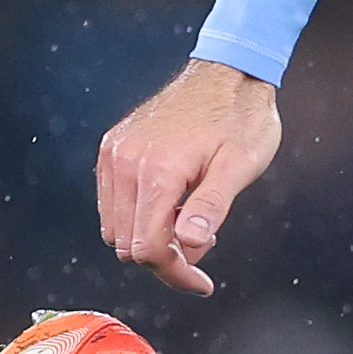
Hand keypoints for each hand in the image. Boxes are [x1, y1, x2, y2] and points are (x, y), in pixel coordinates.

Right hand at [97, 61, 283, 294]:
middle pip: (127, 243)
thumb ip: (211, 208)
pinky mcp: (113, 147)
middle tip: (203, 241)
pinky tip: (171, 203)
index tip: (201, 282)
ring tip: (189, 219)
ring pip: (115, 227)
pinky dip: (136, 215)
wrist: (228, 71)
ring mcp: (115, 152)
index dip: (175, 274)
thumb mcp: (239, 167)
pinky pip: (111, 201)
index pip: (147, 249)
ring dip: (149, 237)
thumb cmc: (241, 116)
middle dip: (165, 256)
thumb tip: (188, 246)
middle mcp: (125, 161)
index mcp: (157, 170)